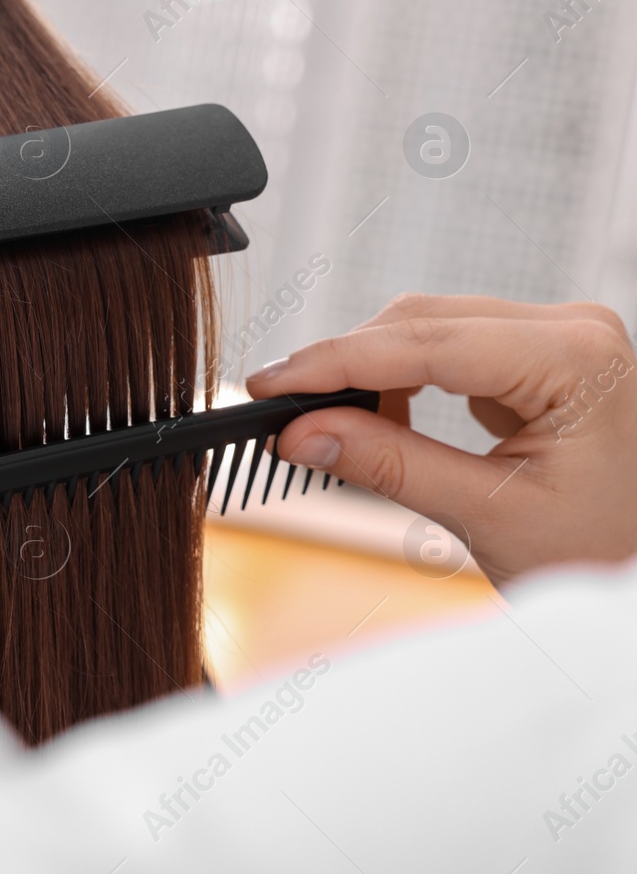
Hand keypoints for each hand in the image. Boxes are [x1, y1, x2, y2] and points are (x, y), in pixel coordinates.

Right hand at [247, 294, 636, 583]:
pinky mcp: (542, 357)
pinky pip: (451, 348)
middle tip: (278, 406)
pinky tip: (376, 417)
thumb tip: (302, 434)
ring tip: (326, 423)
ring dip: (370, 371)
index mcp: (575, 358)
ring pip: (428, 327)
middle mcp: (571, 329)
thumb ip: (391, 465)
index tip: (271, 385)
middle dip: (345, 364)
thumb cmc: (606, 552)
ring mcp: (559, 338)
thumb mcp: (490, 515)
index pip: (427, 343)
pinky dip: (402, 379)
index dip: (336, 362)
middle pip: (422, 321)